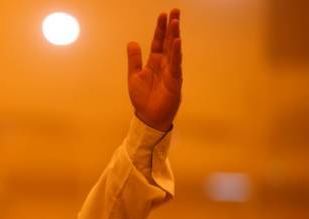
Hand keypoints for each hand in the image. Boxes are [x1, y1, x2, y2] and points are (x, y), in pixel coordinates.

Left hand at [127, 9, 181, 131]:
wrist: (148, 116)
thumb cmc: (142, 98)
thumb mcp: (134, 75)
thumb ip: (134, 59)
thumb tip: (132, 42)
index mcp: (154, 62)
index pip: (158, 42)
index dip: (160, 29)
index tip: (163, 15)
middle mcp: (165, 64)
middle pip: (169, 42)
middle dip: (171, 27)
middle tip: (175, 12)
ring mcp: (171, 71)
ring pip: (174, 50)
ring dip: (175, 36)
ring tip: (176, 22)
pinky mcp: (174, 81)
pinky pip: (176, 65)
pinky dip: (177, 54)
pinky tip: (178, 42)